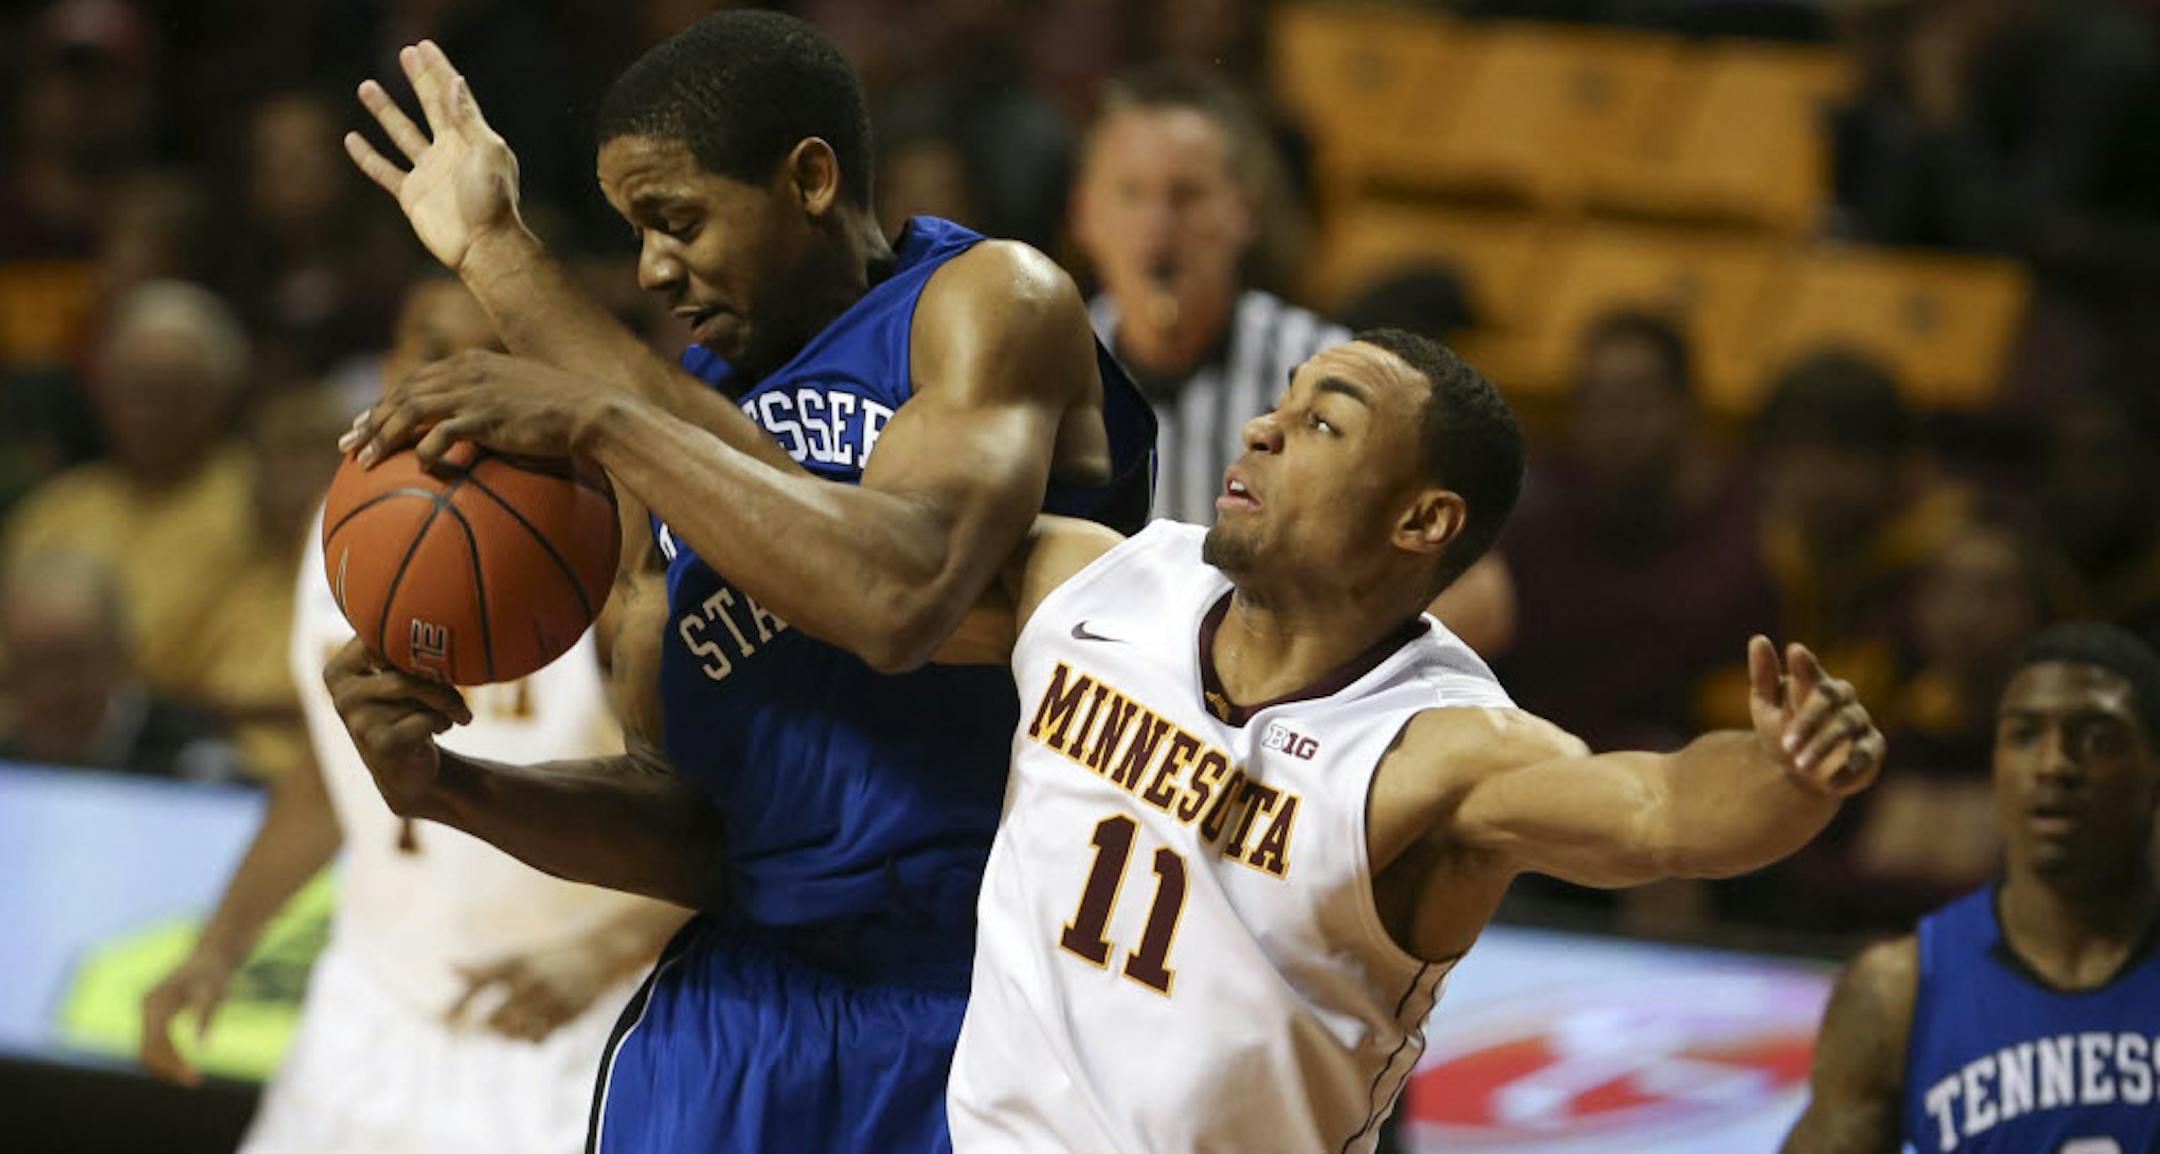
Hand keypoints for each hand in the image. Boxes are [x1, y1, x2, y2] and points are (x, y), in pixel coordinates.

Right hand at [139, 946, 238, 1084]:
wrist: (212, 955)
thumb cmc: (215, 972)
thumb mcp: (214, 992)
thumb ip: (205, 1016)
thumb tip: (203, 1047)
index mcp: (156, 1002)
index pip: (154, 1044)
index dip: (171, 1064)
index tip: (193, 1078)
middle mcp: (146, 1006)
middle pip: (147, 1049)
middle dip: (167, 1068)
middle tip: (194, 1081)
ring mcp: (147, 1010)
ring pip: (148, 1048)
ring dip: (166, 1065)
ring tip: (191, 1077)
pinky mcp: (154, 1014)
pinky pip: (154, 1042)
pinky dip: (166, 1056)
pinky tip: (184, 1065)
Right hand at [324, 638, 470, 815]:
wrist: (409, 770)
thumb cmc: (408, 711)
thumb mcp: (400, 676)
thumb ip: (402, 651)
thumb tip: (436, 616)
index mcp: (338, 670)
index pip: (380, 637)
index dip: (416, 643)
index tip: (439, 654)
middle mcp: (341, 694)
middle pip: (402, 663)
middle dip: (440, 676)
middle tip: (458, 691)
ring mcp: (357, 721)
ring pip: (417, 689)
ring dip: (447, 700)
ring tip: (454, 711)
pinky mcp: (380, 745)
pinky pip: (426, 717)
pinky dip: (443, 721)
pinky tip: (440, 730)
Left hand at [340, 350, 611, 468]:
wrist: (589, 410)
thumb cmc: (561, 412)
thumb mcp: (520, 398)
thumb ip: (492, 406)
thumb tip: (477, 435)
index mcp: (470, 364)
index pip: (414, 381)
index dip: (385, 403)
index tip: (364, 425)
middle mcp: (464, 372)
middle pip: (402, 394)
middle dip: (370, 421)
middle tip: (348, 446)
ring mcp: (473, 393)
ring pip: (410, 411)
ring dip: (381, 437)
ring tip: (363, 461)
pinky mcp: (484, 417)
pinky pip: (441, 435)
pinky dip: (424, 452)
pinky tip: (418, 469)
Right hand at [345, 40, 524, 273]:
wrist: (482, 246)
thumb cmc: (492, 200)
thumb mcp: (486, 152)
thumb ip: (467, 118)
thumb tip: (455, 81)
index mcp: (471, 138)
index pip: (452, 95)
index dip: (439, 70)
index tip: (423, 47)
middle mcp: (450, 151)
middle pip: (430, 105)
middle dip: (419, 79)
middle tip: (406, 52)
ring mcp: (429, 172)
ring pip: (402, 133)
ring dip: (385, 110)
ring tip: (366, 85)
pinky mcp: (412, 195)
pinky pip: (385, 171)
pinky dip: (367, 156)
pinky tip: (352, 139)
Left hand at [446, 941, 619, 1042]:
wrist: (602, 955)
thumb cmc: (549, 959)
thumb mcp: (518, 958)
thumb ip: (484, 968)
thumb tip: (447, 967)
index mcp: (519, 962)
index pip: (479, 984)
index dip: (458, 1005)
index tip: (441, 1022)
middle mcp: (534, 980)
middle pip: (495, 1019)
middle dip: (484, 1029)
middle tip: (478, 1032)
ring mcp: (553, 998)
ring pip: (516, 1032)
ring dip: (507, 1034)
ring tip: (509, 1028)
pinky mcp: (569, 1014)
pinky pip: (538, 1038)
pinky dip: (530, 1037)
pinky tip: (532, 1028)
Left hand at [1747, 635, 1884, 798]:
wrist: (1798, 769)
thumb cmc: (1782, 728)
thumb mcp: (1766, 705)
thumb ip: (1764, 675)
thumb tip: (1759, 639)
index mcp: (1816, 684)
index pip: (1811, 670)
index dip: (1805, 664)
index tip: (1794, 651)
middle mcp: (1843, 699)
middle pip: (1830, 699)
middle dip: (1808, 721)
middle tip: (1785, 744)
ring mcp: (1860, 722)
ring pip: (1847, 727)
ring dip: (1824, 745)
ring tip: (1799, 765)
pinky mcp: (1872, 749)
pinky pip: (1866, 755)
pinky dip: (1848, 769)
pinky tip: (1828, 784)